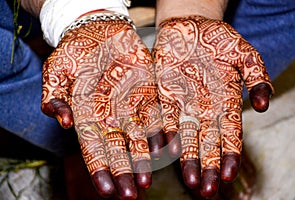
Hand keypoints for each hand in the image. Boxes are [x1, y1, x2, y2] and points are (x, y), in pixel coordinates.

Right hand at [41, 12, 161, 198]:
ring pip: (140, 135)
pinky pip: (157, 113)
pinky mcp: (149, 91)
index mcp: (87, 113)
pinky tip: (171, 146)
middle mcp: (111, 115)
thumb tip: (62, 121)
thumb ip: (55, 96)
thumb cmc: (75, 52)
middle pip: (118, 148)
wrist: (99, 31)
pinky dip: (164, 130)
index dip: (99, 168)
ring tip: (150, 178)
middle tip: (132, 194)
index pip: (92, 146)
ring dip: (145, 157)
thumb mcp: (57, 70)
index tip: (105, 190)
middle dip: (124, 171)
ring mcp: (131, 105)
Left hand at [152, 16, 273, 197]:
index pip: (230, 134)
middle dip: (208, 166)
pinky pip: (164, 118)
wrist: (189, 26)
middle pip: (207, 142)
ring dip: (186, 158)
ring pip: (185, 136)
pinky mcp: (164, 95)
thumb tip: (265, 106)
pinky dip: (163, 135)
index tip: (229, 176)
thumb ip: (257, 77)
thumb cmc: (219, 39)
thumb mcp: (245, 54)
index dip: (230, 155)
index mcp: (226, 101)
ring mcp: (184, 103)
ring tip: (189, 180)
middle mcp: (204, 108)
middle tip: (207, 190)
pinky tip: (163, 151)